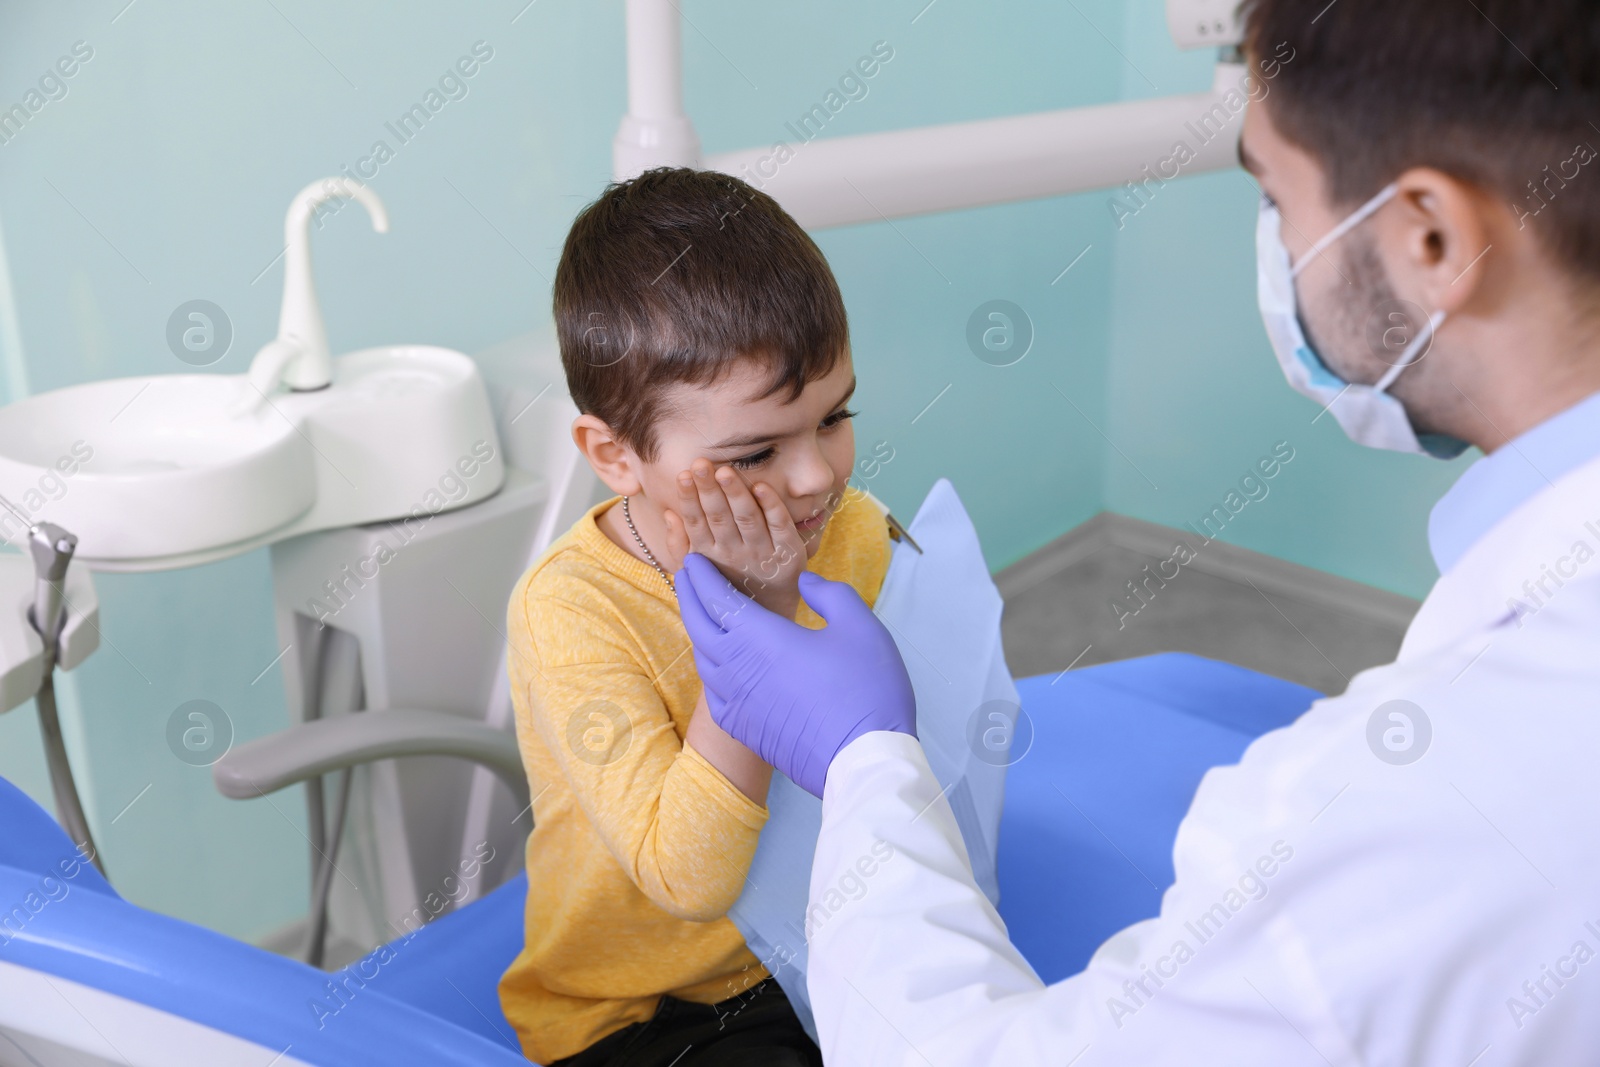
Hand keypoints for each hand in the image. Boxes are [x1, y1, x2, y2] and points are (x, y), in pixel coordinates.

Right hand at [663, 461, 806, 617]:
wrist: (770, 620)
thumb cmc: (728, 589)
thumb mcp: (697, 573)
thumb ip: (680, 544)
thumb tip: (669, 513)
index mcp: (710, 558)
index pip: (696, 524)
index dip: (689, 500)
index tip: (683, 475)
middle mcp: (735, 556)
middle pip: (720, 518)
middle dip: (709, 490)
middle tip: (700, 463)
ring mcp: (763, 555)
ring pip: (748, 520)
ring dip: (736, 494)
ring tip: (725, 471)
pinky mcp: (790, 555)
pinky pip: (781, 527)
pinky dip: (772, 507)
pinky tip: (761, 487)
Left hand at [674, 552, 915, 797]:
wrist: (863, 761)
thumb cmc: (866, 690)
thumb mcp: (860, 626)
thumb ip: (829, 594)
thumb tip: (804, 582)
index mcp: (759, 637)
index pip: (715, 598)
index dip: (701, 576)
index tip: (693, 560)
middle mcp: (736, 669)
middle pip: (697, 625)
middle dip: (688, 596)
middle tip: (686, 577)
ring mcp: (736, 703)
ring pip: (702, 660)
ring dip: (698, 632)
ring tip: (703, 617)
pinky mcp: (743, 729)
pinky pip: (714, 693)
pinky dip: (711, 670)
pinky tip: (722, 668)